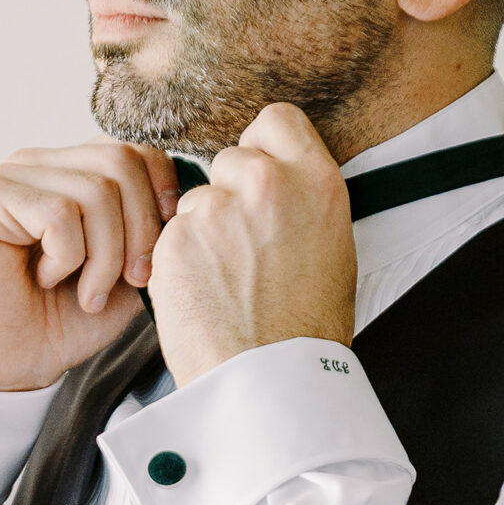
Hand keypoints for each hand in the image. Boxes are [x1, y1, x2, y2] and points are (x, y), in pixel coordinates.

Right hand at [0, 140, 179, 391]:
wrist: (9, 364)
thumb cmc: (65, 320)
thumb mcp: (130, 274)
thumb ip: (154, 231)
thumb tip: (187, 203)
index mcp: (74, 171)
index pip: (137, 151)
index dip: (161, 198)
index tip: (157, 253)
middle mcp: (42, 163)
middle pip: (121, 162)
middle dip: (141, 230)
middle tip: (131, 280)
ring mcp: (12, 175)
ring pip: (95, 192)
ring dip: (104, 257)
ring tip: (87, 293)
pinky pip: (59, 213)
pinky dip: (67, 259)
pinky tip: (46, 280)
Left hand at [147, 104, 356, 385]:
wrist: (272, 384)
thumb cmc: (308, 330)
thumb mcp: (333, 251)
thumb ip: (303, 203)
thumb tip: (281, 182)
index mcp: (317, 183)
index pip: (276, 121)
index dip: (263, 148)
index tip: (259, 178)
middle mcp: (267, 185)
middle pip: (229, 160)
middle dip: (229, 195)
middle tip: (242, 249)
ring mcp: (217, 210)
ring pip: (195, 202)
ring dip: (202, 233)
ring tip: (225, 284)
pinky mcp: (175, 240)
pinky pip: (170, 237)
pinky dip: (179, 263)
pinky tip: (202, 296)